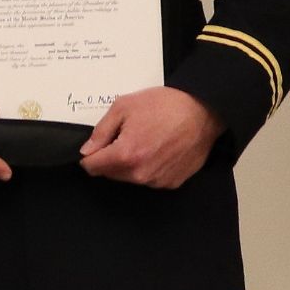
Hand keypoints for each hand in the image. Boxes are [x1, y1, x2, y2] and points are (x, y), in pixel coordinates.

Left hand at [79, 87, 223, 187]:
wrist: (202, 112)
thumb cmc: (163, 105)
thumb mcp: (124, 106)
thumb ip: (101, 131)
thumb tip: (87, 151)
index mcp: (126, 155)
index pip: (93, 168)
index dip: (89, 156)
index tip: (95, 146)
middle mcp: (141, 174)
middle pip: (110, 174)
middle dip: (110, 158)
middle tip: (123, 136)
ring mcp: (158, 181)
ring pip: (130, 178)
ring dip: (129, 164)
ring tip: (144, 139)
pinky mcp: (172, 183)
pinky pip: (149, 179)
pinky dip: (147, 167)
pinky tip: (157, 149)